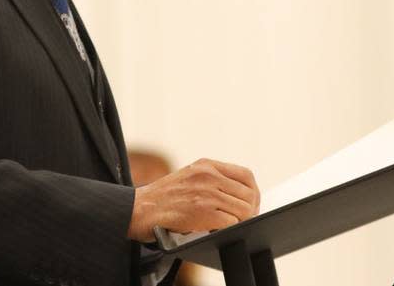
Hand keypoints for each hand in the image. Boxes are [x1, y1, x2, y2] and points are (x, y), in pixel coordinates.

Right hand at [127, 158, 259, 241]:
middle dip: (250, 210)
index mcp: (206, 165)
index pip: (246, 175)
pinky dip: (228, 228)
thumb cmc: (164, 197)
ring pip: (244, 209)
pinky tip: (217, 229)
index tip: (251, 203)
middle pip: (249, 194)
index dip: (253, 192)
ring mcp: (207, 193)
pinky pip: (232, 222)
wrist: (140, 208)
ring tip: (229, 225)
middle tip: (243, 220)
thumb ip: (212, 179)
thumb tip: (240, 194)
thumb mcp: (189, 177)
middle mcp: (208, 175)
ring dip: (240, 221)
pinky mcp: (204, 211)